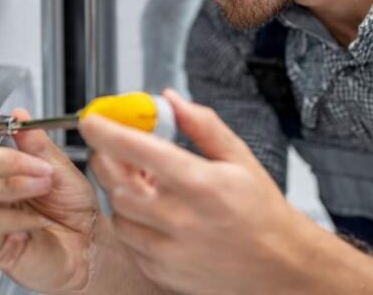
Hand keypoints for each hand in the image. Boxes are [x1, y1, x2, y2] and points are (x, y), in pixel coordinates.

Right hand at [0, 110, 97, 292]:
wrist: (91, 245)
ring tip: (42, 186)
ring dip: (10, 183)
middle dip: (7, 160)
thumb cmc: (75, 210)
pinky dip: (16, 216)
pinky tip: (38, 219)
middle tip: (41, 168)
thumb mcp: (59, 167)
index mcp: (0, 170)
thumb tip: (19, 115)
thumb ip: (37, 144)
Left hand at [80, 90, 320, 294]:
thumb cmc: (262, 213)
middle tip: (117, 149)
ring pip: (118, 213)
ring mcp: (168, 250)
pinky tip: (155, 213)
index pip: (137, 150)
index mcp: (199, 184)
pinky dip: (133, 222)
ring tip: (148, 184)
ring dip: (123, 193)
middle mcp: (180, 219)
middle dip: (109, 160)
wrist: (280, 267)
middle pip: (117, 182)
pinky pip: (129, 241)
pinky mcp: (162, 272)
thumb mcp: (240, 159)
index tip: (92, 120)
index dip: (107, 131)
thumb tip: (170, 100)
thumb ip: (202, 125)